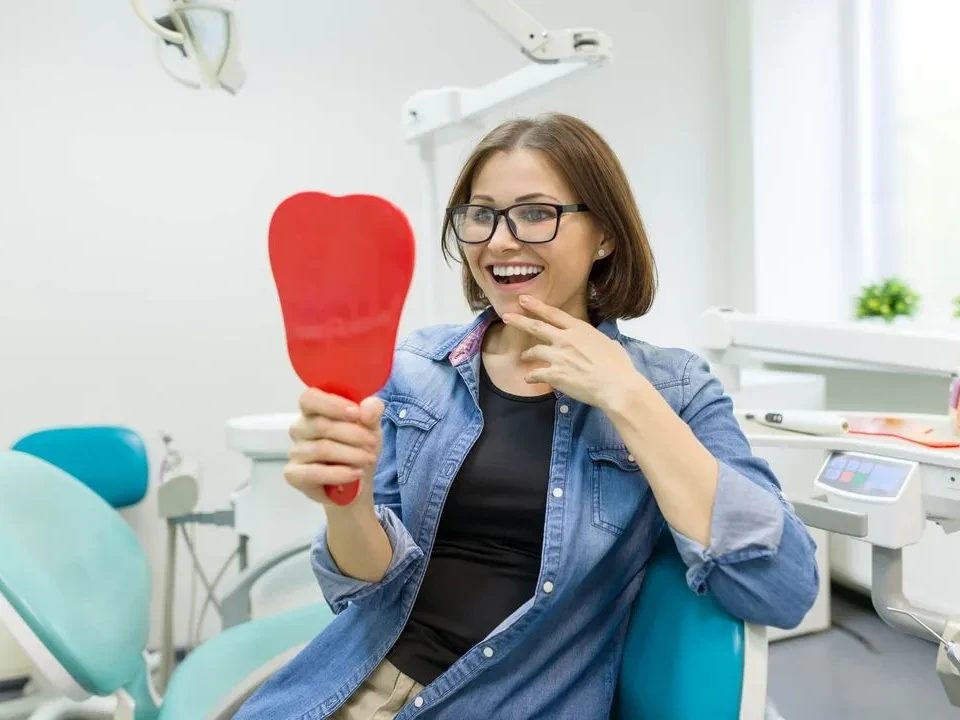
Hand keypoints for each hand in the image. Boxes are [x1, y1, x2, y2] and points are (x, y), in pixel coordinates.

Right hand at [284, 388, 383, 509]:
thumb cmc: (359, 446)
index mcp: (313, 410)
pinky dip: (339, 473)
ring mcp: (295, 452)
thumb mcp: (372, 424)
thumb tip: (365, 411)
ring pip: (321, 449)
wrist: (358, 478)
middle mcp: (300, 429)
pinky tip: (355, 473)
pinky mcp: (294, 475)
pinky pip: (314, 473)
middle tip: (372, 443)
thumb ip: (372, 410)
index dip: (332, 405)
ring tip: (368, 459)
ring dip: (351, 454)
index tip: (356, 414)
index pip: (310, 398)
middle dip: (353, 434)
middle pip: (321, 425)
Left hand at [502, 295, 642, 410]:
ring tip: (524, 357)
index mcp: (579, 329)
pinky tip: (529, 379)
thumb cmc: (618, 366)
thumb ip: (596, 340)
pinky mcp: (554, 375)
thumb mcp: (609, 343)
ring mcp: (558, 356)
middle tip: (507, 316)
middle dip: (519, 320)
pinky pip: (535, 374)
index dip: (537, 306)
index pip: (553, 314)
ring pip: (534, 351)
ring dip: (527, 355)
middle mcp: (565, 339)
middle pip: (536, 327)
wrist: (616, 386)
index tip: (523, 299)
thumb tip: (598, 342)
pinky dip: (530, 377)